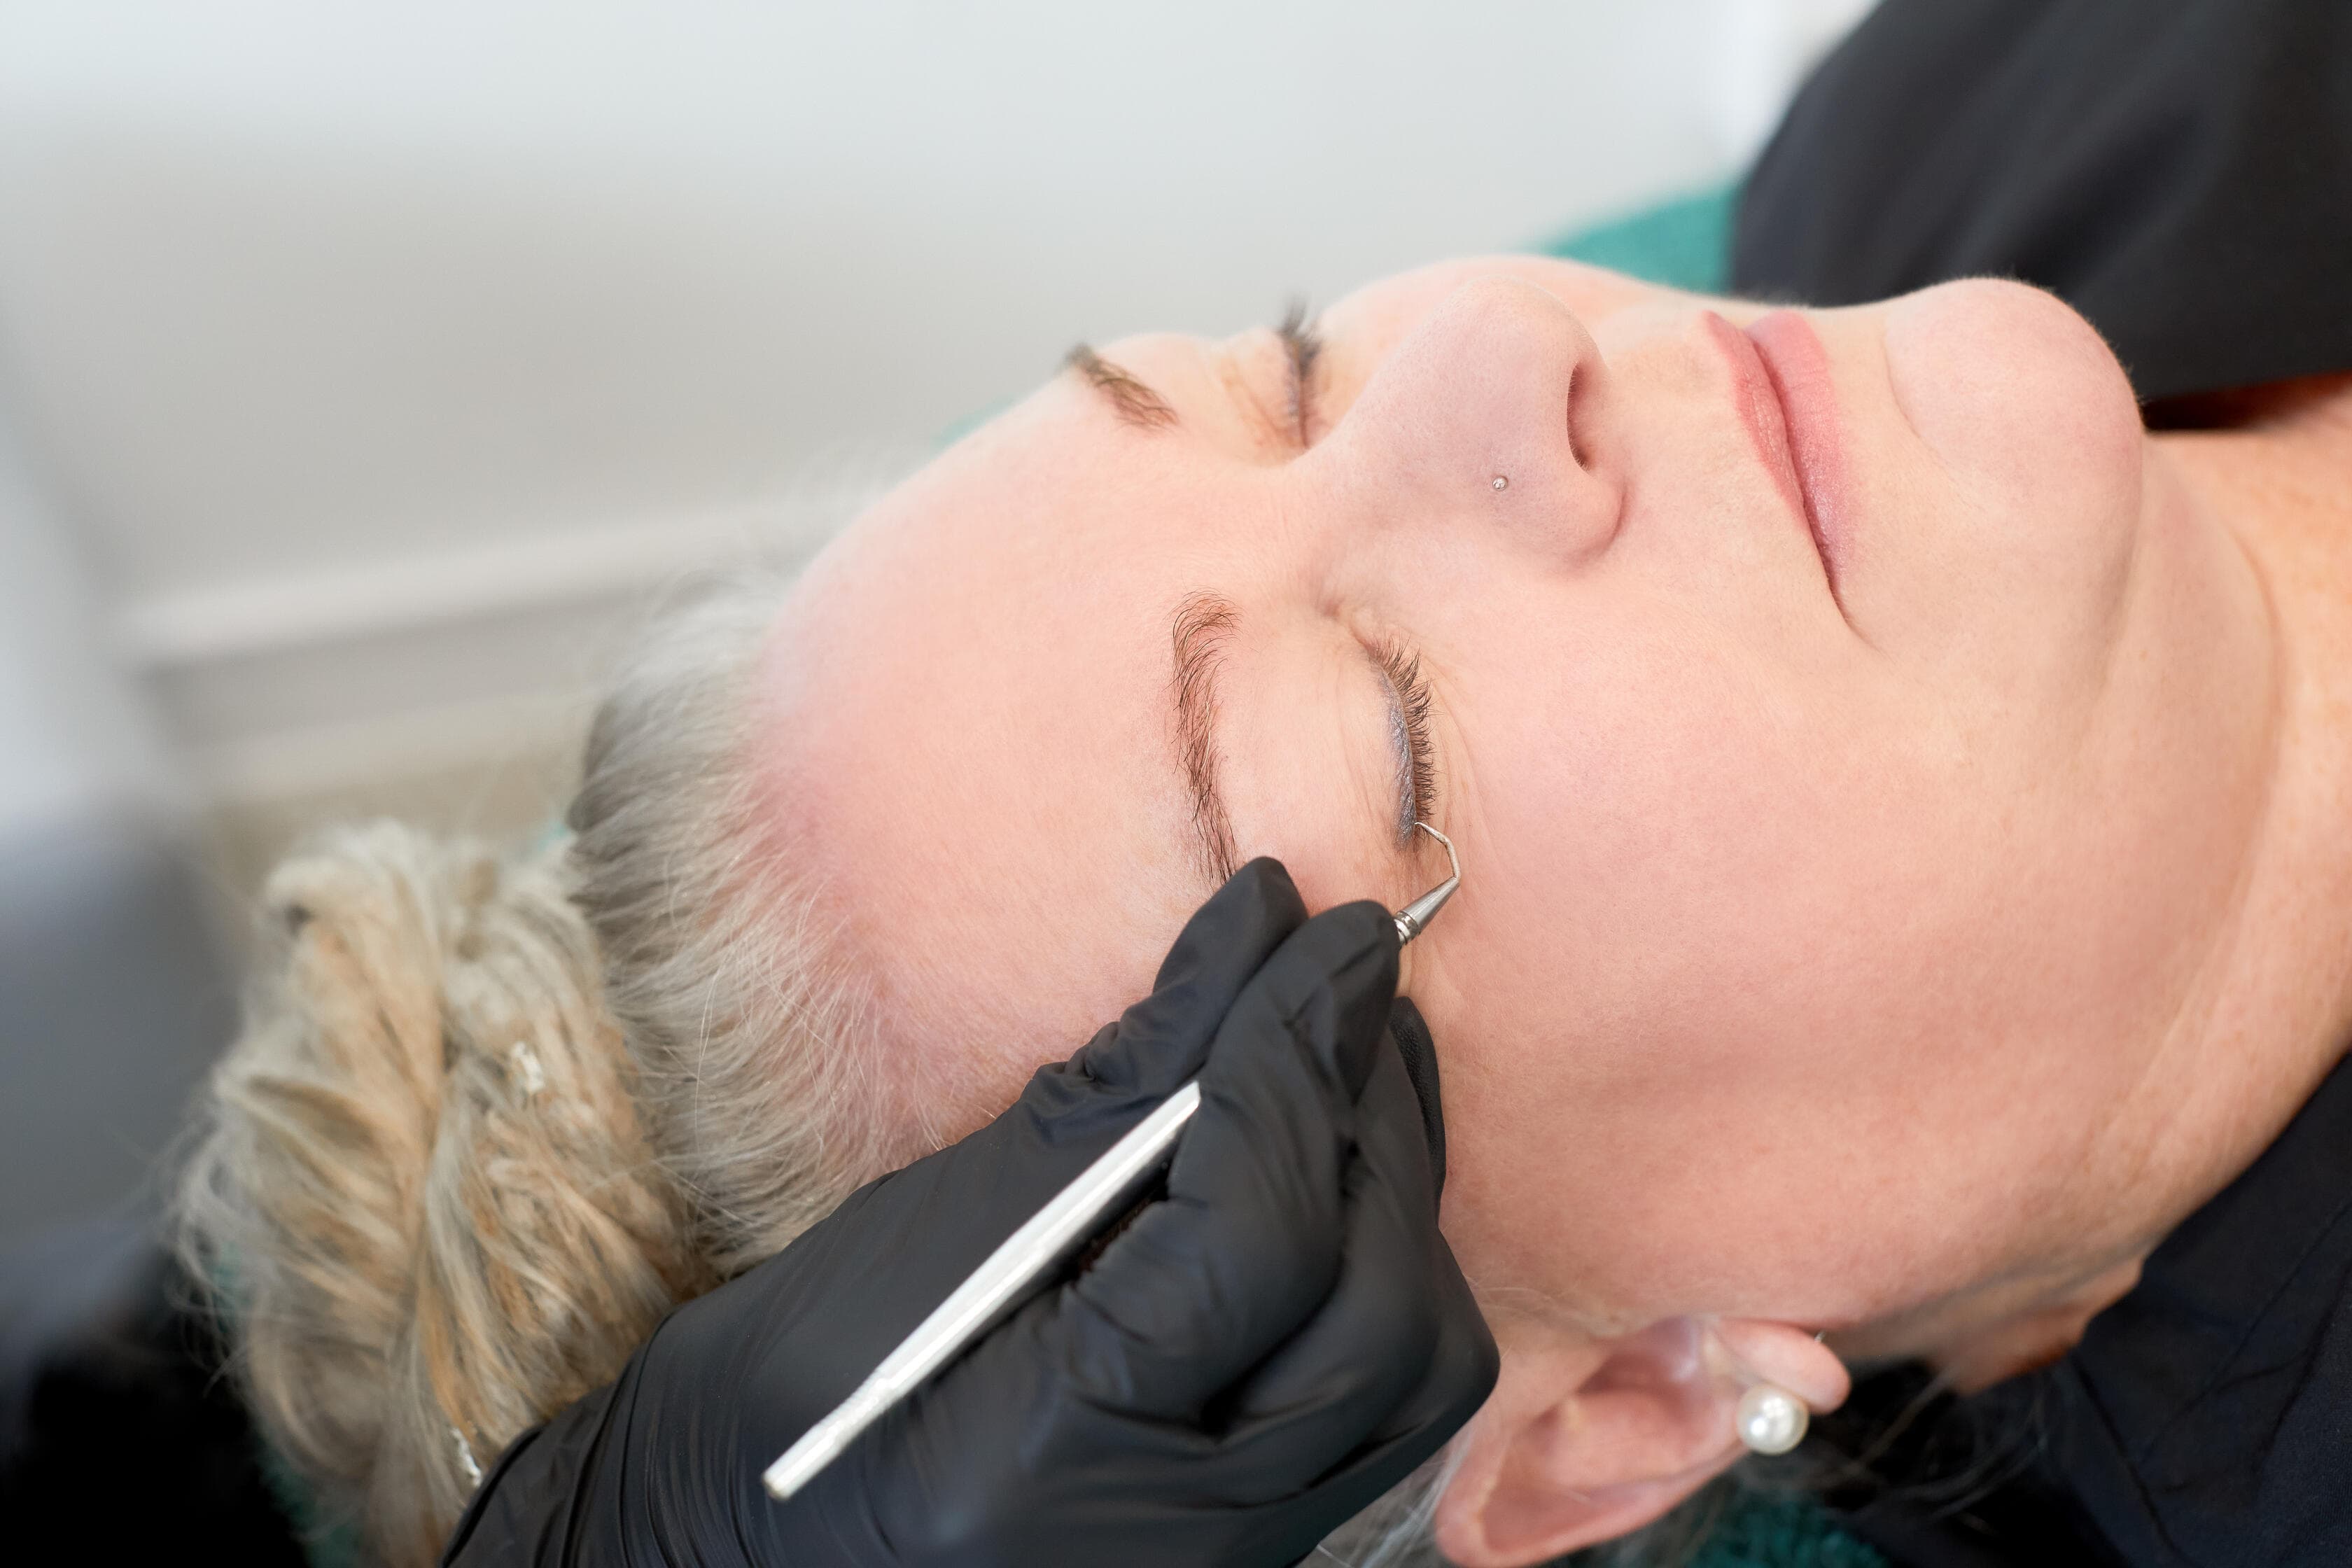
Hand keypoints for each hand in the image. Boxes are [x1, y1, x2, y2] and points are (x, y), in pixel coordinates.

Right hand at [443, 859, 1496, 1567]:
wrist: (735, 1556)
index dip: (1289, 1065)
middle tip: (1345, 963)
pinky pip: (1378, 1396)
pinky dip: (1379, 1253)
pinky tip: (1338, 1152)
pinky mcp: (1254, 1538)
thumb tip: (1254, 937)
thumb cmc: (776, 1402)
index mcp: (1044, 1465)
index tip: (1302, 916)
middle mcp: (1171, 1546)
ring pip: (1408, 1370)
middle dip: (1372, 1120)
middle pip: (1374, 1321)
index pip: (1250, 1252)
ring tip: (1353, 1042)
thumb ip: (1107, 1100)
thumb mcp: (918, 1230)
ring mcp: (1227, 1562)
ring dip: (1400, 1188)